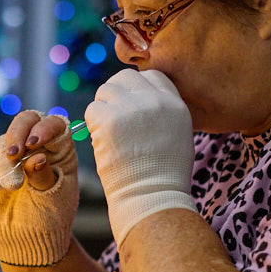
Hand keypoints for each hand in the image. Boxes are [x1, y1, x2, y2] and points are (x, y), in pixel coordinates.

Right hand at [0, 111, 78, 266]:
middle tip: (13, 156)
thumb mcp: (54, 200)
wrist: (26, 241)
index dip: (44, 127)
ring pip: (1, 140)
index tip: (34, 143)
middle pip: (25, 120)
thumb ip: (45, 177)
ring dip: (2, 163)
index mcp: (60, 150)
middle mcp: (37, 147)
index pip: (55, 124)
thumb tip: (37, 158)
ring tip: (10, 188)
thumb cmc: (48, 220)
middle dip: (16, 135)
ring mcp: (14, 155)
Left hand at [84, 69, 196, 245]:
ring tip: (109, 133)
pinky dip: (92, 124)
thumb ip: (162, 111)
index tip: (131, 106)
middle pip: (125, 78)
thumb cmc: (164, 174)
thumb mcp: (178, 134)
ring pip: (105, 91)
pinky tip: (102, 141)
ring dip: (102, 109)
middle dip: (115, 94)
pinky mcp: (109, 120)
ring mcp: (131, 107)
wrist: (152, 195)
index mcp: (174, 103)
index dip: (137, 89)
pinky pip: (92, 110)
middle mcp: (154, 100)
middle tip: (113, 117)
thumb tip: (140, 98)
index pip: (151, 76)